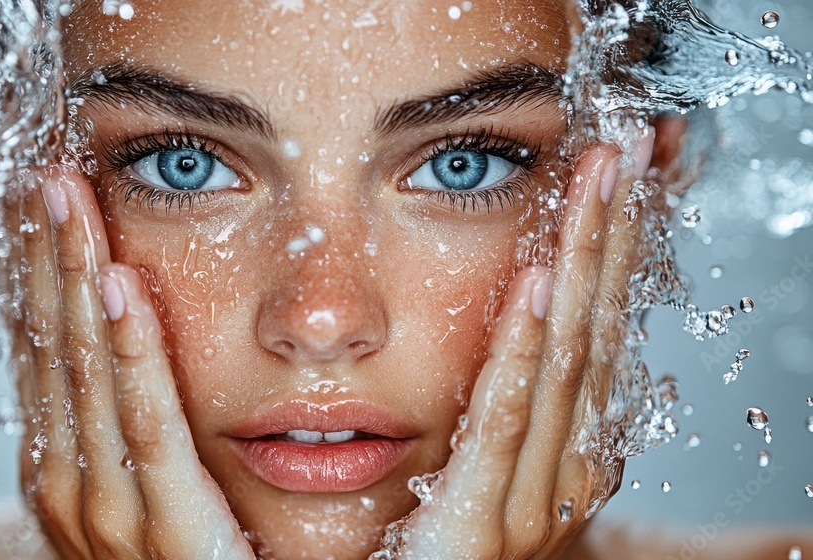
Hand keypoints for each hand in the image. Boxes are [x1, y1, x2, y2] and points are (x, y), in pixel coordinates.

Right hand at [5, 168, 254, 558]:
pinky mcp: (163, 525)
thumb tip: (127, 348)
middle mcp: (71, 485)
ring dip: (72, 279)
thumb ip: (131, 428)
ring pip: (85, 370)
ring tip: (68, 203)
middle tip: (49, 180)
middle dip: (48, 259)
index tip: (42, 209)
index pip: (47, 352)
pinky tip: (119, 287)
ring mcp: (107, 509)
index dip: (40, 276)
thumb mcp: (139, 489)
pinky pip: (144, 421)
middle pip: (55, 348)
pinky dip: (127, 351)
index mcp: (65, 471)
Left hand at [377, 130, 662, 558]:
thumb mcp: (476, 458)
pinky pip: (504, 422)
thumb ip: (491, 395)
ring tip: (594, 188)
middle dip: (608, 238)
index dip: (611, 251)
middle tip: (621, 154)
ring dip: (582, 267)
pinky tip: (534, 290)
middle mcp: (564, 469)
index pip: (596, 329)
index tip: (616, 180)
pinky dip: (523, 353)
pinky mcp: (481, 523)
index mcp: (563, 448)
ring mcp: (532, 499)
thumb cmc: (430, 544)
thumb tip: (507, 308)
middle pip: (594, 330)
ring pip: (566, 361)